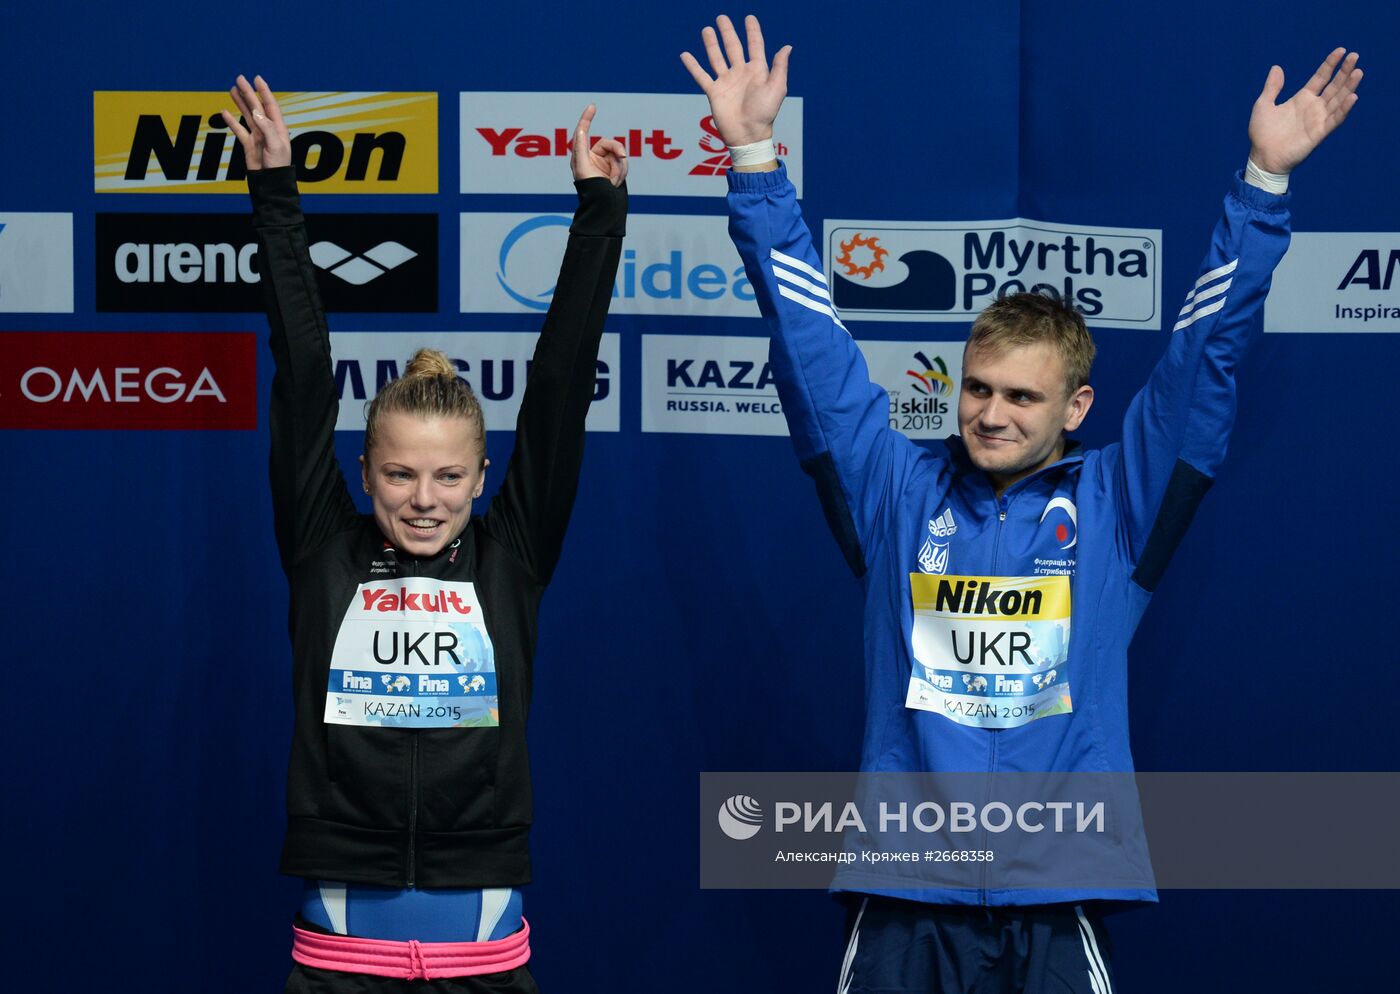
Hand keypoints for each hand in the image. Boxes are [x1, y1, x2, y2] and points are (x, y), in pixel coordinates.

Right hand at [221, 74, 290, 170]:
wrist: (270, 183)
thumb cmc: (278, 166)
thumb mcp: (275, 146)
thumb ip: (266, 128)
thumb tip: (256, 112)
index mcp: (277, 128)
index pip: (270, 105)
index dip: (264, 91)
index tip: (257, 78)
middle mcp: (267, 130)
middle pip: (256, 107)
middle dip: (248, 92)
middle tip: (239, 79)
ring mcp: (257, 136)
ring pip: (247, 115)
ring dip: (240, 102)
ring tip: (233, 89)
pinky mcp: (249, 144)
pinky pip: (239, 130)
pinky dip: (231, 121)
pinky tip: (225, 112)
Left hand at [570, 105, 627, 185]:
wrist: (604, 208)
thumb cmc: (590, 190)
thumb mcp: (582, 167)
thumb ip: (581, 147)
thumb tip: (581, 130)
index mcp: (581, 156)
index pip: (583, 132)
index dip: (587, 118)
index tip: (593, 106)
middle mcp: (593, 157)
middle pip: (609, 143)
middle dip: (617, 151)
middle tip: (623, 157)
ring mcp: (605, 164)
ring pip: (619, 154)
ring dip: (619, 168)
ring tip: (613, 182)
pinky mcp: (615, 170)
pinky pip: (623, 163)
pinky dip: (622, 172)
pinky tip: (615, 183)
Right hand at [680, 14, 790, 148]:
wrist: (747, 134)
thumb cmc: (765, 113)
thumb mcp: (777, 88)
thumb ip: (780, 67)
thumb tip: (787, 47)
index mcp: (757, 71)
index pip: (755, 45)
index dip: (752, 31)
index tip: (749, 18)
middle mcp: (741, 73)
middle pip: (733, 47)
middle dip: (728, 32)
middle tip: (721, 18)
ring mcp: (726, 82)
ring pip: (717, 57)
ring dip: (711, 43)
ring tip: (706, 29)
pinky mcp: (714, 92)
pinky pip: (701, 76)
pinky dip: (693, 66)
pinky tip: (685, 55)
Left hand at [1248, 48, 1362, 174]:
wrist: (1262, 157)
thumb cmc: (1262, 133)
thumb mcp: (1263, 105)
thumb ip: (1272, 87)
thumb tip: (1276, 67)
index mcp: (1302, 98)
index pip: (1321, 77)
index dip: (1330, 64)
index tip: (1341, 50)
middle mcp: (1313, 107)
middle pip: (1334, 85)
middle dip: (1344, 71)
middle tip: (1355, 56)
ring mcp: (1318, 119)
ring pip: (1338, 99)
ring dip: (1349, 86)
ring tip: (1358, 72)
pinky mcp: (1319, 133)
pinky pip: (1335, 119)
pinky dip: (1344, 109)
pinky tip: (1352, 97)